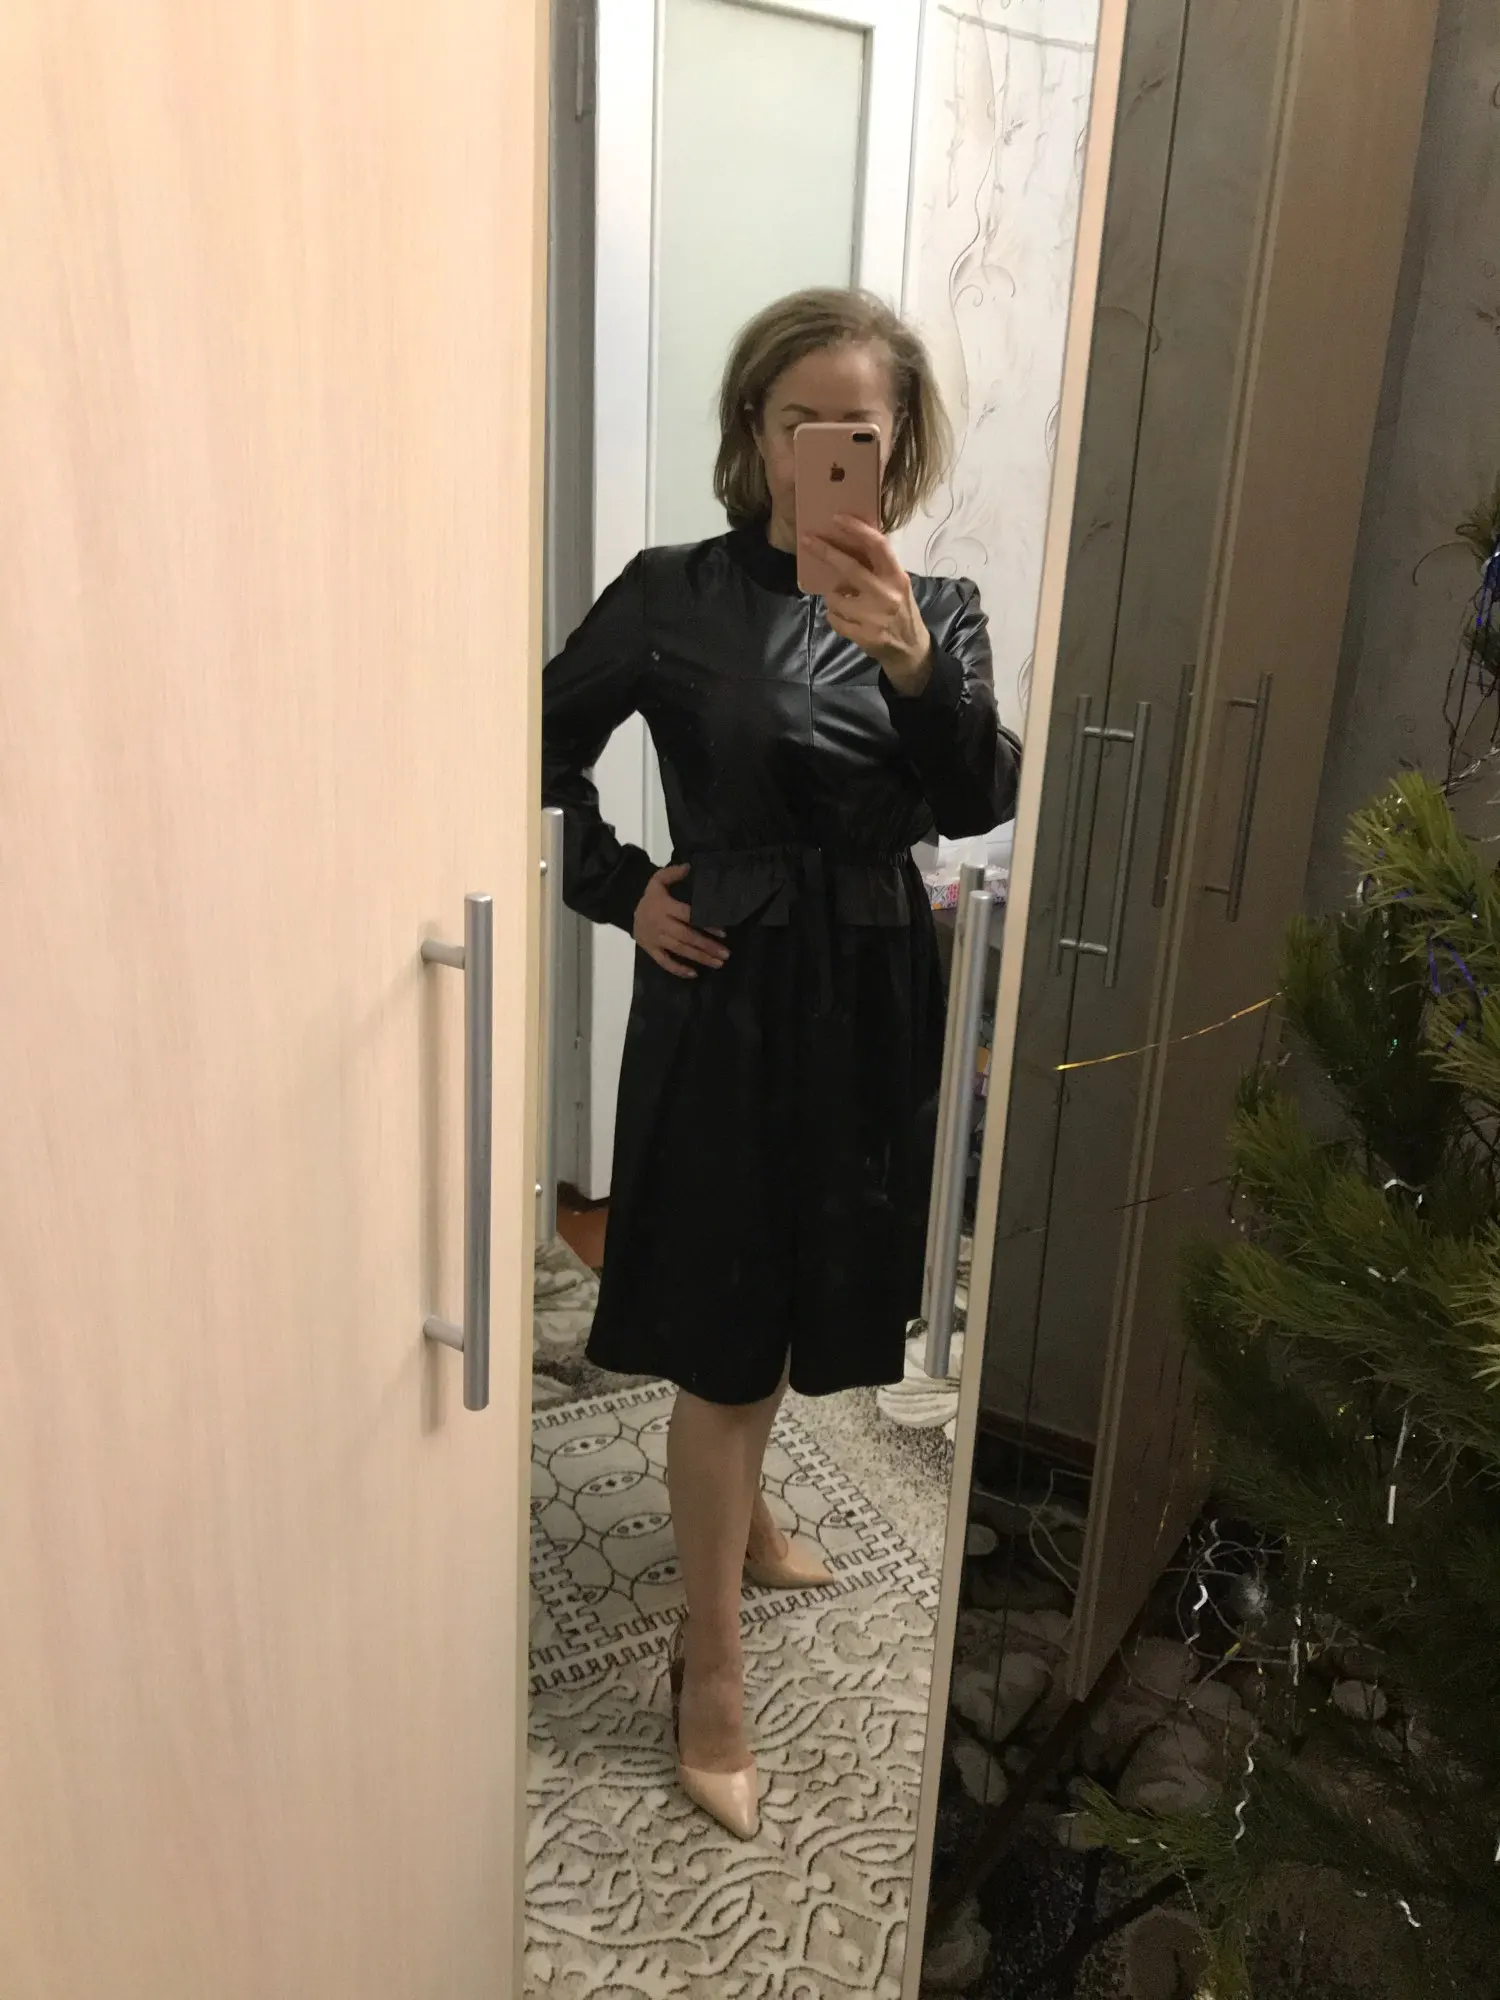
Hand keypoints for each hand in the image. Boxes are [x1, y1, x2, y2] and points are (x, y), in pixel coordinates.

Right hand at [632, 864, 729, 979]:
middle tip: (726, 954)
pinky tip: (694, 974)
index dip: (706, 924)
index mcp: (665, 907)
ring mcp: (656, 940)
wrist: (625, 910)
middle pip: (687, 937)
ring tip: (718, 963)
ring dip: (699, 958)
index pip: (688, 916)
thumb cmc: (650, 897)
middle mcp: (661, 925)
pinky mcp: (651, 951)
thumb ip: (672, 873)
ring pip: (680, 950)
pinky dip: (678, 969)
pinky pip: (665, 962)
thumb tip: (689, 867)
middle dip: (707, 946)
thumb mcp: (657, 880)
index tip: (723, 932)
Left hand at [801, 515, 933, 693]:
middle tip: (808, 540)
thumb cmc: (900, 610)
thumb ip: (879, 567)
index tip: (837, 518)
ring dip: (833, 597)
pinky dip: (834, 616)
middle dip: (826, 552)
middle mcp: (886, 594)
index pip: (878, 546)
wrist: (910, 649)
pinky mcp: (863, 635)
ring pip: (835, 597)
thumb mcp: (898, 585)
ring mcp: (874, 617)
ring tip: (844, 601)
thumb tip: (850, 541)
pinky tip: (847, 618)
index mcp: (897, 577)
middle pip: (849, 568)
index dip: (857, 529)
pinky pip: (834, 619)